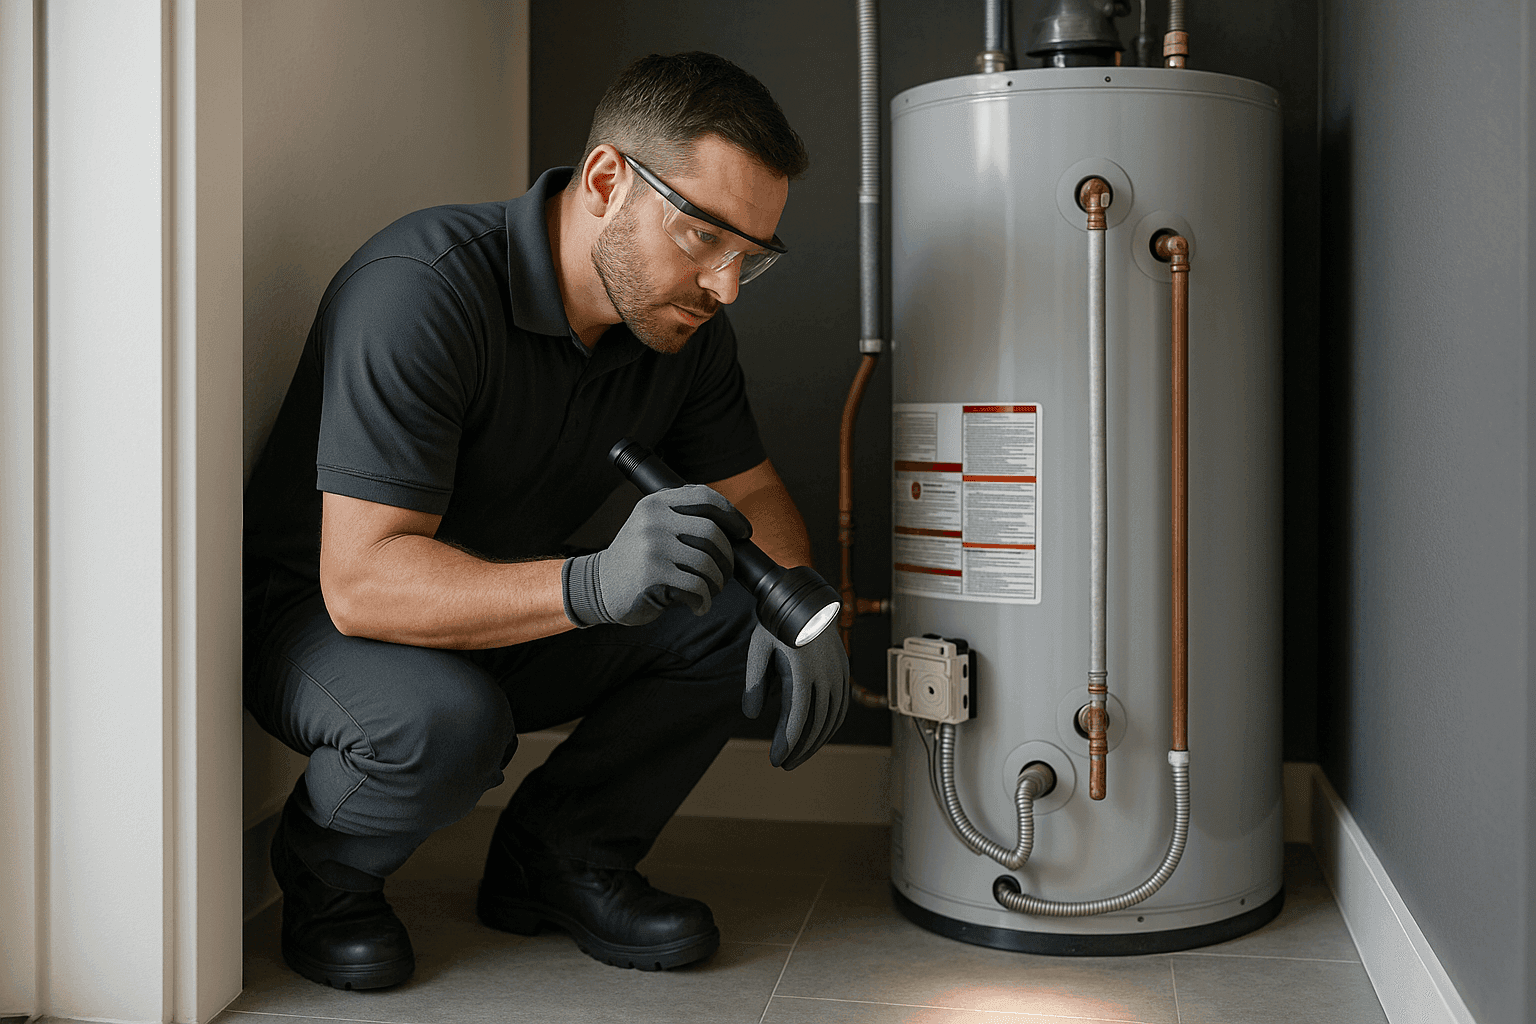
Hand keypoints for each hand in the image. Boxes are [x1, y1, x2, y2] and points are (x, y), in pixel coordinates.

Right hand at [563, 485, 751, 626]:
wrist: (599, 586)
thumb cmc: (636, 558)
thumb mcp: (652, 525)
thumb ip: (682, 516)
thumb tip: (731, 524)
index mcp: (656, 502)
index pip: (705, 497)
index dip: (732, 515)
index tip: (744, 533)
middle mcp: (653, 520)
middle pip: (711, 533)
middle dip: (727, 557)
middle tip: (726, 573)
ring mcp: (652, 546)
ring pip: (706, 562)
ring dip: (717, 582)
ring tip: (711, 591)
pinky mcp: (652, 574)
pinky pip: (695, 587)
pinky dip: (703, 601)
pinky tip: (698, 606)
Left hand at [742, 622, 849, 769]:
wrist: (806, 600)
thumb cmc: (777, 625)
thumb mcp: (758, 649)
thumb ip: (753, 683)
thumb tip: (752, 715)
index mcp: (803, 667)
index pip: (798, 715)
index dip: (788, 741)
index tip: (777, 760)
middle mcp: (826, 672)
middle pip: (817, 722)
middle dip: (801, 748)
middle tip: (785, 764)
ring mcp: (839, 672)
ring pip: (833, 718)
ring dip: (817, 741)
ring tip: (798, 755)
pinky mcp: (844, 671)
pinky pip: (842, 706)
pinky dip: (831, 726)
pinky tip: (817, 737)